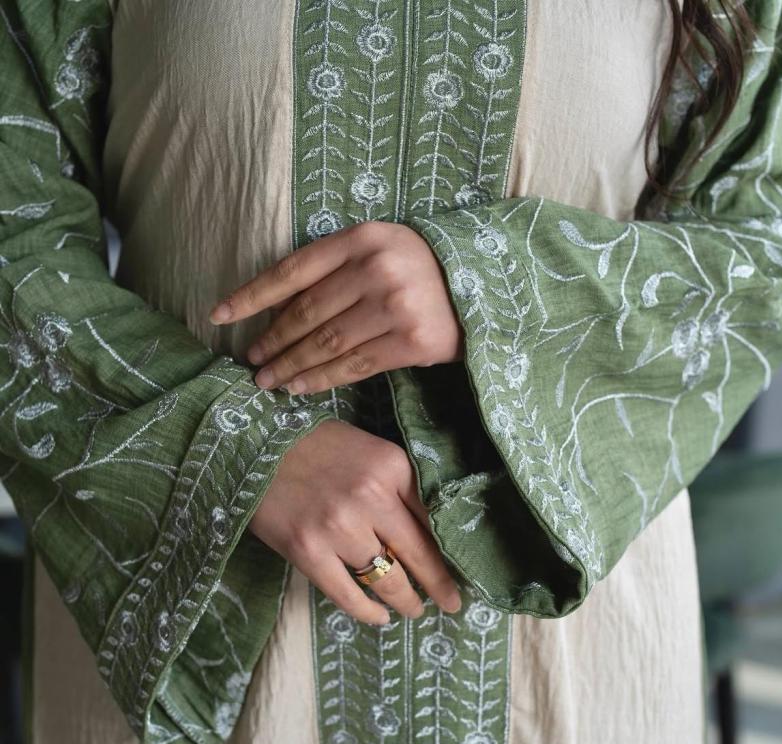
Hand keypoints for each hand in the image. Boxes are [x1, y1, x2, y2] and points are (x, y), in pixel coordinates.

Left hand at [208, 220, 462, 395]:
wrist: (483, 288)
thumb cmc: (420, 270)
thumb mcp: (379, 250)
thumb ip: (335, 269)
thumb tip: (277, 311)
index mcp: (360, 237)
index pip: (292, 270)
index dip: (251, 296)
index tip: (219, 315)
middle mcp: (377, 268)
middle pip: (307, 312)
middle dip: (272, 341)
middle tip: (251, 361)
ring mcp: (396, 305)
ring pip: (326, 343)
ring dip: (291, 366)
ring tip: (268, 381)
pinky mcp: (412, 341)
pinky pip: (354, 365)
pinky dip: (321, 379)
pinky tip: (300, 388)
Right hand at [249, 419, 462, 625]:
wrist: (251, 444)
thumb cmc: (314, 446)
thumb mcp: (368, 452)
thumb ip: (398, 486)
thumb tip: (429, 531)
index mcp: (392, 468)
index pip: (433, 519)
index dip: (449, 550)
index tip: (460, 569)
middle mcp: (370, 497)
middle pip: (418, 554)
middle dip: (439, 586)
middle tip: (452, 604)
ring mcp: (337, 527)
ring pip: (386, 579)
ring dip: (404, 601)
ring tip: (412, 610)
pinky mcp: (307, 550)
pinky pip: (347, 593)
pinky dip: (367, 611)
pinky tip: (379, 616)